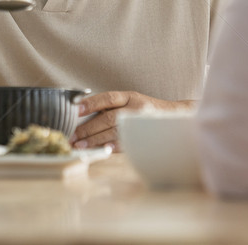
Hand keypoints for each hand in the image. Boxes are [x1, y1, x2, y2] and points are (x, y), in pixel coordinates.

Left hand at [70, 91, 194, 149]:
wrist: (175, 117)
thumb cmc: (145, 110)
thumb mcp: (130, 101)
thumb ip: (111, 106)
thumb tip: (82, 113)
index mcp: (129, 96)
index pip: (107, 98)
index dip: (91, 103)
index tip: (75, 109)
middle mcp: (135, 108)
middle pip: (108, 118)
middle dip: (88, 128)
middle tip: (72, 135)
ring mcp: (140, 123)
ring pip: (114, 132)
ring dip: (95, 140)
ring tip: (80, 145)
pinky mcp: (143, 136)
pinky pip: (125, 143)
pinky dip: (112, 147)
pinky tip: (100, 150)